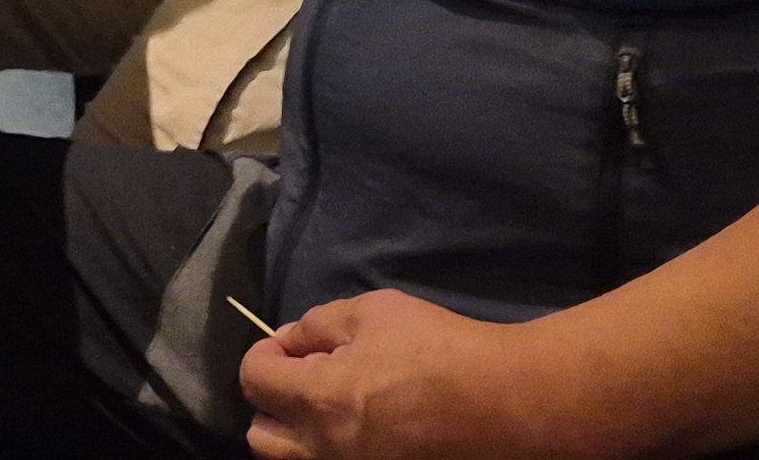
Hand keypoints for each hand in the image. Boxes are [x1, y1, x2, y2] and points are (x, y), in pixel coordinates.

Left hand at [242, 289, 576, 459]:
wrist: (504, 403)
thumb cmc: (438, 350)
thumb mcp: (372, 313)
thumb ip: (318, 325)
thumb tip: (291, 340)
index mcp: (318, 400)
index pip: (253, 380)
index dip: (265, 353)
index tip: (290, 344)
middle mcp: (326, 449)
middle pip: (261, 436)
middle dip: (271, 401)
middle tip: (303, 376)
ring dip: (296, 432)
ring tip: (329, 405)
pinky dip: (331, 449)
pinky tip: (360, 425)